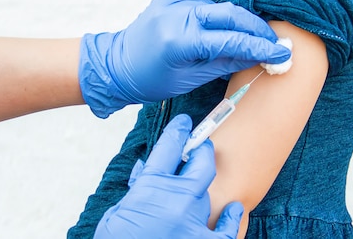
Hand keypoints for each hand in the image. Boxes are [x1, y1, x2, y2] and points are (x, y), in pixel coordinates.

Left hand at [79, 0, 290, 116]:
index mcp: (179, 39)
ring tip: (253, 40)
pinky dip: (220, 17)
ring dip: (239, 23)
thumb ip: (226, 62)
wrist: (118, 63)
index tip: (281, 54)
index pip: (231, 39)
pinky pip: (206, 4)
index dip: (260, 47)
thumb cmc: (151, 79)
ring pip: (221, 8)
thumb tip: (259, 57)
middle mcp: (177, 12)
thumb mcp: (190, 79)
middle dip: (257, 29)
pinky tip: (223, 30)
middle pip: (231, 14)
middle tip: (275, 43)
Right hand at [94, 114, 242, 238]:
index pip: (169, 147)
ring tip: (197, 191)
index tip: (183, 124)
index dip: (178, 131)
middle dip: (202, 151)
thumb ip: (137, 191)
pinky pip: (225, 229)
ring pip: (207, 194)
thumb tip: (147, 175)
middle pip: (201, 162)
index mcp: (151, 188)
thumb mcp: (117, 214)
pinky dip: (231, 219)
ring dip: (199, 192)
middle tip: (199, 148)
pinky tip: (235, 210)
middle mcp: (176, 200)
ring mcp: (193, 222)